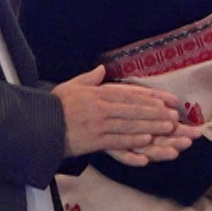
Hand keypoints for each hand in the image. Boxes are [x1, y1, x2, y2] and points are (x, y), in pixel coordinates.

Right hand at [54, 66, 185, 162]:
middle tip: (173, 117)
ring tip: (167, 129)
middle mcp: (100, 108)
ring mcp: (98, 125)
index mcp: (98, 94)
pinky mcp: (93, 141)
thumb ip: (90, 78)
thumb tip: (102, 69)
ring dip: (150, 127)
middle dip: (155, 113)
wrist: (38, 124)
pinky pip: (117, 141)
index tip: (166, 101)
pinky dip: (133, 141)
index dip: (150, 98)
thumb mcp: (72, 86)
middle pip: (133, 110)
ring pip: (129, 125)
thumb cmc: (55, 105)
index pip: (129, 94)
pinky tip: (147, 141)